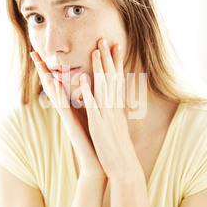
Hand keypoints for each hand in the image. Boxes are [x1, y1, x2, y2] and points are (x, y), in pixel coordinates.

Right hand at [30, 52, 105, 183]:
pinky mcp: (71, 126)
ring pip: (55, 94)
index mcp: (72, 108)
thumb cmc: (95, 143)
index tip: (45, 54)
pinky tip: (56, 83)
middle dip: (43, 69)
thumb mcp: (91, 119)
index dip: (53, 69)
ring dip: (47, 78)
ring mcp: (67, 118)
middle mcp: (67, 111)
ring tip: (38, 62)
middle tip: (33, 52)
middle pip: (53, 86)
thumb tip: (88, 93)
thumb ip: (88, 106)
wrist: (97, 164)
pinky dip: (60, 95)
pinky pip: (64, 107)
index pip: (61, 84)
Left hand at [79, 39, 141, 179]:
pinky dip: (88, 92)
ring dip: (99, 68)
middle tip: (104, 39)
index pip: (118, 78)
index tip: (116, 45)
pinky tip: (83, 79)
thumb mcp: (116, 125)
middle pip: (112, 78)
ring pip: (103, 87)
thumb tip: (112, 101)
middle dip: (107, 58)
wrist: (123, 167)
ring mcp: (107, 115)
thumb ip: (113, 111)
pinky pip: (92, 106)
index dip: (116, 61)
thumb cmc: (118, 148)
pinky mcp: (99, 125)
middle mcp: (114, 107)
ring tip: (95, 50)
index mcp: (118, 107)